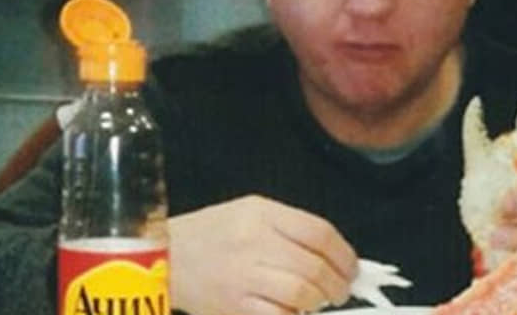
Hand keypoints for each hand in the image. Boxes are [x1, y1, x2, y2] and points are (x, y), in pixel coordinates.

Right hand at [168, 195, 357, 314]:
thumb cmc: (213, 233)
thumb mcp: (251, 212)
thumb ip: (291, 229)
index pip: (320, 233)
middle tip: (340, 291)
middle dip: (337, 284)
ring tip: (321, 302)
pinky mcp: (232, 307)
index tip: (352, 268)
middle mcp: (254, 243)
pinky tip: (295, 311)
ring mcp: (242, 277)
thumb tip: (335, 255)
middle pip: (314, 267)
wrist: (164, 256)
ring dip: (319, 302)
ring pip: (301, 294)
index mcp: (262, 214)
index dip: (345, 255)